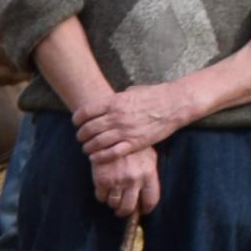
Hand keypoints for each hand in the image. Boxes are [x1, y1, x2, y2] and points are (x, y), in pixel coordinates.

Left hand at [73, 81, 187, 165]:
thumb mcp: (131, 92)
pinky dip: (100, 157)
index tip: (76, 124)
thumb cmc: (154, 95)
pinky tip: (95, 158)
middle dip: (81, 135)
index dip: (77, 120)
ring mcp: (125, 131)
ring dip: (88, 148)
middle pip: (88, 129)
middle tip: (81, 138)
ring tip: (86, 149)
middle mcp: (116, 117)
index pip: (85, 113)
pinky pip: (111, 153)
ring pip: (97, 143)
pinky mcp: (134, 143)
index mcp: (114, 102)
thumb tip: (108, 101)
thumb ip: (117, 99)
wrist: (174, 104)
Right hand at [97, 145, 160, 220]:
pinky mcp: (102, 179)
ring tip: (113, 198)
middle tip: (122, 210)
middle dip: (125, 211)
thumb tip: (145, 192)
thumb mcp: (148, 157)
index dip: (145, 208)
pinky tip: (104, 190)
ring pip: (114, 204)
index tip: (141, 210)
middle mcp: (134, 180)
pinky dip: (102, 196)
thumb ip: (148, 175)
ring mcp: (117, 180)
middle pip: (129, 207)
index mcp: (148, 174)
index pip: (151, 200)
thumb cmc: (132, 145)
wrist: (112, 131)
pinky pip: (101, 197)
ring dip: (113, 203)